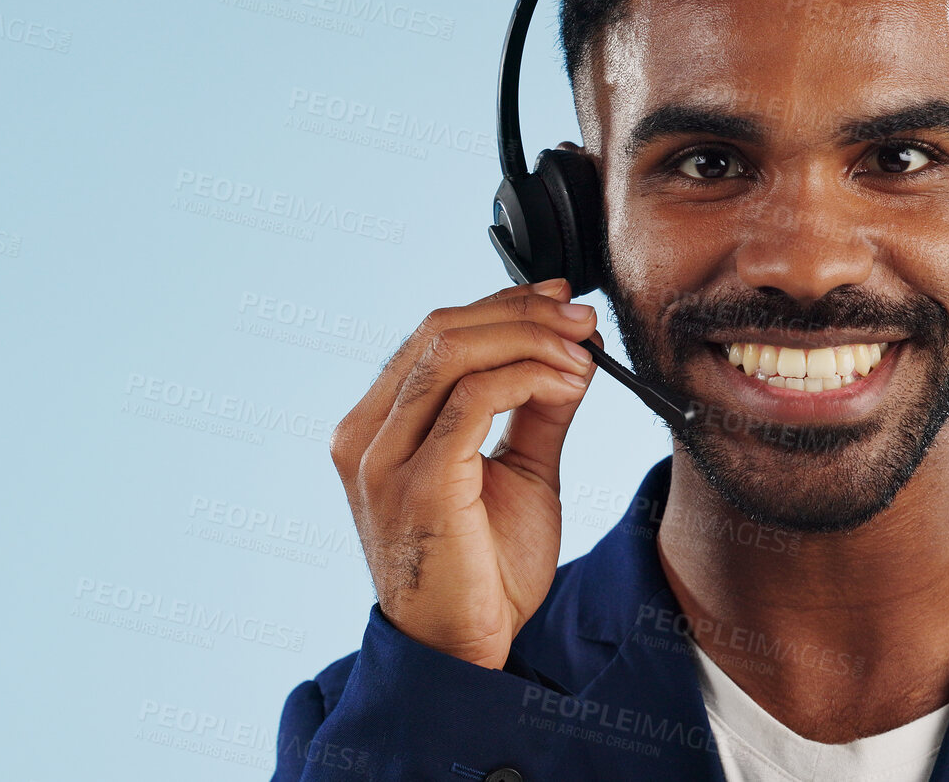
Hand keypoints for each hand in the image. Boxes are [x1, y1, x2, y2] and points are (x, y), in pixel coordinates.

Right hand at [330, 278, 598, 669]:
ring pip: (452, 354)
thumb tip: (570, 350)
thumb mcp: (520, 470)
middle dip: (521, 312)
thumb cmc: (485, 567)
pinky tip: (567, 383)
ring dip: (529, 338)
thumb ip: (535, 409)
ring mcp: (383, 459)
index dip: (502, 305)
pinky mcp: (418, 483)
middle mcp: (366, 435)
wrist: (467, 649)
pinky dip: (526, 377)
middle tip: (581, 318)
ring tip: (582, 349)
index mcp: (377, 426)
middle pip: (440, 331)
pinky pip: (470, 401)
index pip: (433, 335)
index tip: (562, 299)